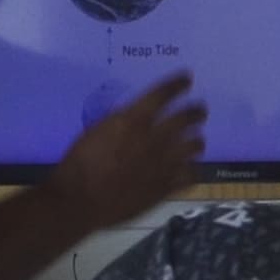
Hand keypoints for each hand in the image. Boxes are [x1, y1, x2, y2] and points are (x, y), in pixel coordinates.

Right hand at [49, 73, 207, 229]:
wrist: (79, 200)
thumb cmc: (79, 164)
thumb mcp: (98, 131)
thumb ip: (121, 123)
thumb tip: (135, 118)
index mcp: (132, 121)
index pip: (163, 95)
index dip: (177, 85)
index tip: (186, 79)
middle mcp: (152, 138)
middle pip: (186, 118)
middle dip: (196, 111)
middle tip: (200, 110)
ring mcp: (162, 164)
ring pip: (194, 145)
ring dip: (196, 141)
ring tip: (196, 141)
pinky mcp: (164, 188)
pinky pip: (190, 175)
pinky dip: (192, 170)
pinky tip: (189, 169)